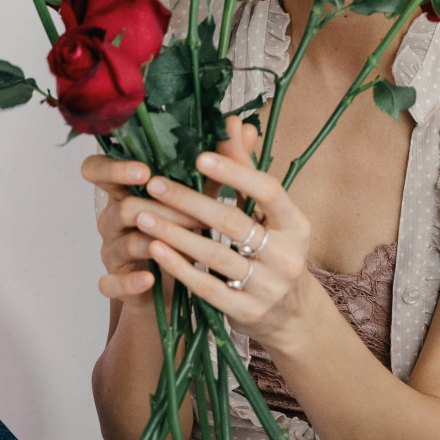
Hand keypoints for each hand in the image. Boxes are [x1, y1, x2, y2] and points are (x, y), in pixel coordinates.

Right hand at [81, 116, 257, 308]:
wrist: (179, 285)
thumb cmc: (187, 232)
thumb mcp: (204, 196)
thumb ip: (219, 162)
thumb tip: (243, 125)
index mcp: (126, 191)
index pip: (97, 169)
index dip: (113, 167)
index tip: (144, 170)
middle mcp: (113, 218)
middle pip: (114, 205)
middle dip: (148, 205)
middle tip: (178, 209)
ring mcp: (112, 251)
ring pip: (124, 241)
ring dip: (158, 238)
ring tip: (190, 237)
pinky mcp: (116, 283)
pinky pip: (111, 283)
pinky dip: (130, 282)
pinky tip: (149, 280)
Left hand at [134, 123, 314, 347]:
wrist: (290, 316)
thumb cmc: (274, 252)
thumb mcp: (270, 214)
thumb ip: (247, 170)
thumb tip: (231, 123)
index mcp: (297, 225)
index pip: (268, 191)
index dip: (234, 173)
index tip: (199, 157)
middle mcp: (287, 256)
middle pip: (233, 223)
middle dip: (190, 202)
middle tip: (155, 184)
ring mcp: (267, 288)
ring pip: (215, 255)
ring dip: (175, 233)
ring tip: (143, 215)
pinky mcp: (245, 312)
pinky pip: (206, 287)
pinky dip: (178, 266)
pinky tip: (155, 248)